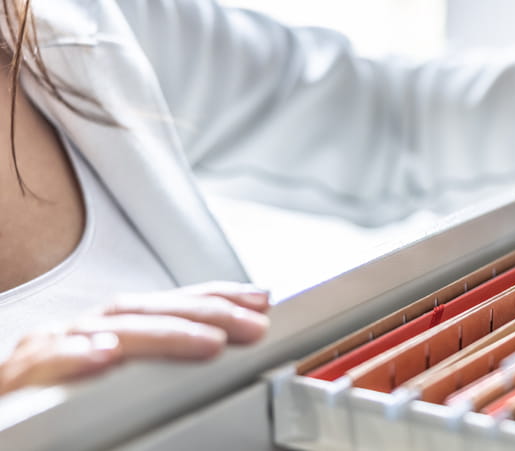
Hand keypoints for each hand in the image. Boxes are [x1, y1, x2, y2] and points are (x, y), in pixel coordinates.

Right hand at [0, 282, 269, 394]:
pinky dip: (75, 357)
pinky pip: (44, 364)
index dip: (215, 298)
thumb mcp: (113, 381)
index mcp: (106, 332)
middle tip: (254, 324)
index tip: (262, 299)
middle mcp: (79, 335)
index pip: (168, 306)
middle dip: (206, 313)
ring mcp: (46, 353)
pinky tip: (106, 357)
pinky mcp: (17, 380)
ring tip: (209, 341)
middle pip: (147, 311)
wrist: (6, 426)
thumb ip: (157, 367)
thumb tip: (216, 350)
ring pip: (108, 331)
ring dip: (161, 334)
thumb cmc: (53, 406)